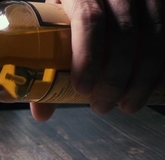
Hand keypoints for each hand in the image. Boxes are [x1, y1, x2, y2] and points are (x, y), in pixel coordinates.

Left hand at [30, 0, 164, 120]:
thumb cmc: (71, 14)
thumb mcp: (55, 28)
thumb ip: (47, 65)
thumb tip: (42, 114)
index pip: (88, 19)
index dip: (87, 56)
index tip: (82, 89)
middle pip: (123, 32)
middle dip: (115, 77)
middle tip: (103, 105)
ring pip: (153, 33)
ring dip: (143, 76)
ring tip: (128, 104)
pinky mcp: (159, 2)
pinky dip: (162, 67)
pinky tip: (154, 87)